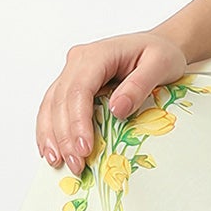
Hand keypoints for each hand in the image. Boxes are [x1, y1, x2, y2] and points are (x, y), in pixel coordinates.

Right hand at [37, 32, 190, 176]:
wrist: (159, 45)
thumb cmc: (161, 53)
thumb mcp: (160, 65)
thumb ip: (139, 86)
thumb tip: (116, 110)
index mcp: (97, 54)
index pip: (79, 90)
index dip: (78, 122)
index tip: (84, 148)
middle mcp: (78, 61)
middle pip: (61, 101)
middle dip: (65, 136)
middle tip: (76, 165)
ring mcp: (72, 72)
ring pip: (51, 105)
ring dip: (52, 136)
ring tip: (57, 162)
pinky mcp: (72, 85)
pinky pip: (53, 107)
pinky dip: (49, 130)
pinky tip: (51, 150)